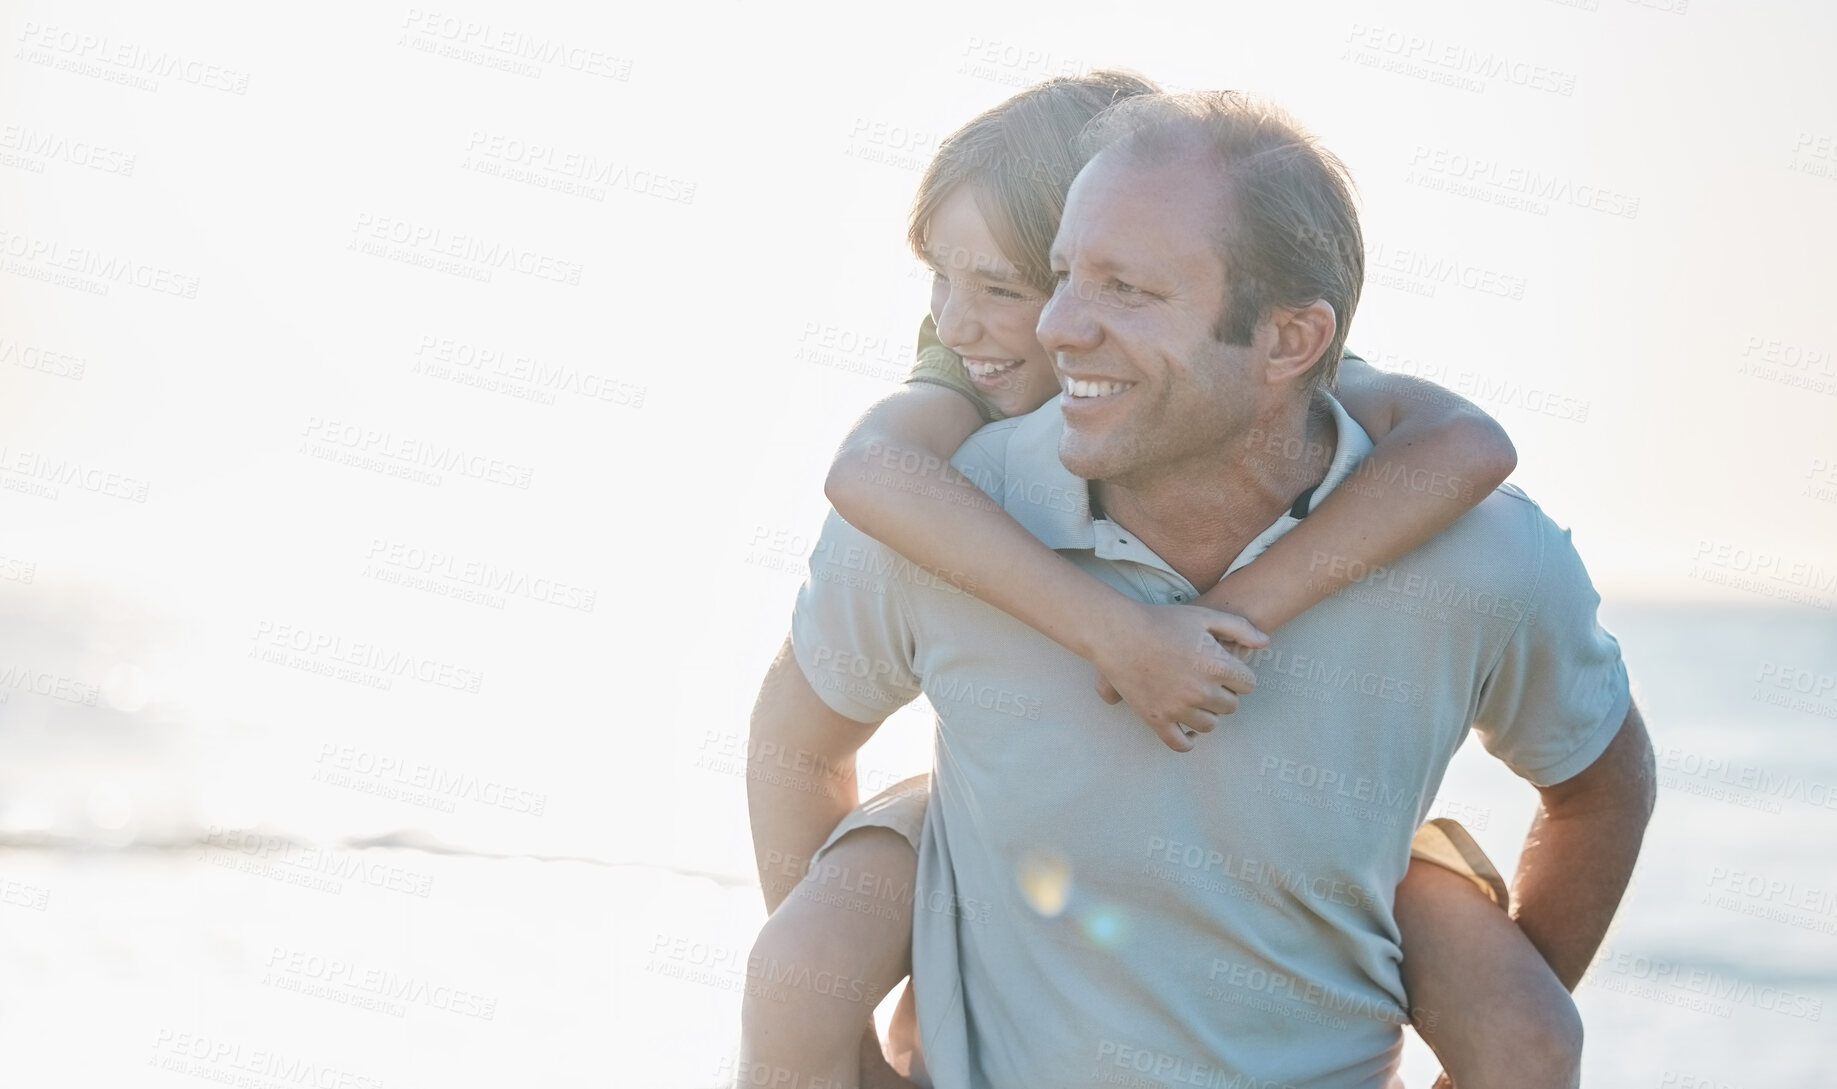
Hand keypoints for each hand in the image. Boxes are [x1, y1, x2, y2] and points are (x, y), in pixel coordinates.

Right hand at [1091, 600, 1266, 751]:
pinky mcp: (1156, 719)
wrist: (1118, 632)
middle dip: (1224, 693)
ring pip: (1210, 725)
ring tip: (1193, 698)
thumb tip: (1266, 643)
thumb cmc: (1162, 620)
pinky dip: (1187, 740)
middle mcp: (1200, 690)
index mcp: (1216, 665)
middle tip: (1206, 680)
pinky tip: (1187, 730)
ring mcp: (1177, 708)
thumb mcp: (1205, 616)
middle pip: (1231, 706)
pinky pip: (1180, 743)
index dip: (1238, 675)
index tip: (1224, 667)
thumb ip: (1239, 628)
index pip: (1248, 685)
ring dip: (1206, 713)